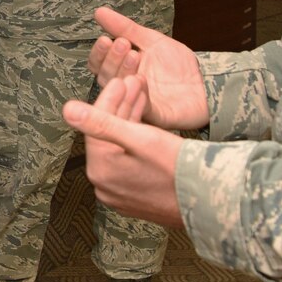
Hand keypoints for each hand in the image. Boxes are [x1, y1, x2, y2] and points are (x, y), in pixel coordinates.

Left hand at [63, 79, 185, 229]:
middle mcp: (105, 187)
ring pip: (119, 147)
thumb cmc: (181, 170)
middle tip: (134, 82)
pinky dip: (136, 140)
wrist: (215, 201)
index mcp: (101, 172)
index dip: (109, 99)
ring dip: (129, 120)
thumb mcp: (141, 138)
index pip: (96, 125)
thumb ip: (101, 123)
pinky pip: (129, 161)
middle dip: (121, 106)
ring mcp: (120, 194)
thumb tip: (66, 110)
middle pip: (107, 137)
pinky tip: (146, 122)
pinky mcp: (136, 197)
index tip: (121, 80)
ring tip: (142, 95)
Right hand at [87, 7, 208, 131]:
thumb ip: (126, 28)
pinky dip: (139, 92)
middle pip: (106, 77)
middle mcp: (125, 87)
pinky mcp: (155, 116)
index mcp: (121, 70)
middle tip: (123, 44)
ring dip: (124, 72)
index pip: (99, 64)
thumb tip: (100, 11)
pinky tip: (141, 78)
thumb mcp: (151, 41)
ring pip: (121, 91)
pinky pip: (141, 108)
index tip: (106, 39)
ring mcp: (138, 102)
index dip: (100, 53)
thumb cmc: (178, 65)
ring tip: (135, 55)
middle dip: (112, 59)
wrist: (206, 82)